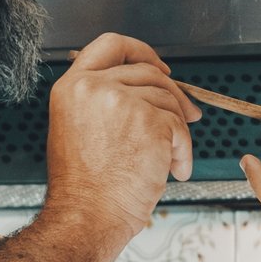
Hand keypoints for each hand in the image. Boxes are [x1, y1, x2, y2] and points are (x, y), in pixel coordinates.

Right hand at [44, 34, 200, 243]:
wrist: (86, 216)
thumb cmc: (84, 187)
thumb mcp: (76, 128)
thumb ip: (102, 100)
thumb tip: (146, 89)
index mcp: (72, 86)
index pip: (111, 45)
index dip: (141, 51)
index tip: (160, 67)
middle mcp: (94, 87)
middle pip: (148, 72)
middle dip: (173, 95)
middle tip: (187, 115)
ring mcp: (122, 102)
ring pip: (168, 100)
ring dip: (177, 131)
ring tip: (169, 159)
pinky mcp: (150, 122)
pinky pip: (180, 128)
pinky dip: (184, 151)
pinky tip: (175, 170)